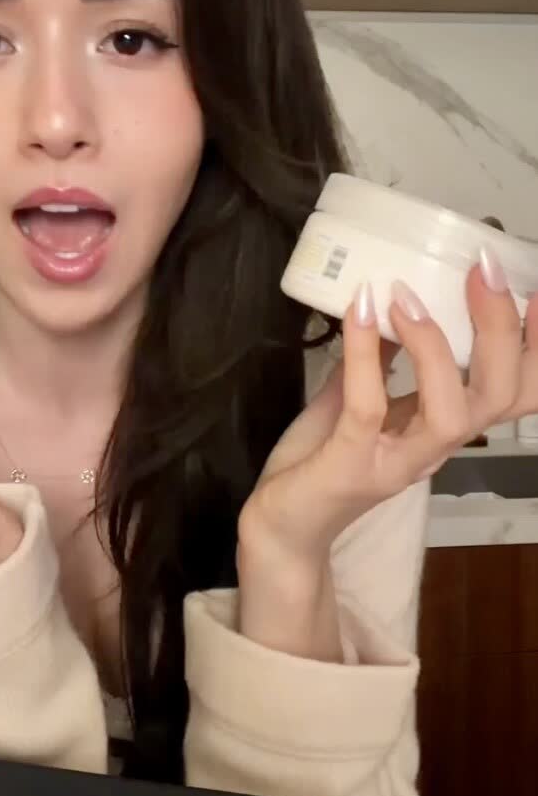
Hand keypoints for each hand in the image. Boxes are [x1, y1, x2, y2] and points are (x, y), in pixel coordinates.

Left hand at [236, 259, 537, 655]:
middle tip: (484, 270)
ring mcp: (398, 461)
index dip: (536, 347)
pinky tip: (360, 312)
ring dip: (436, 346)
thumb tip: (394, 296)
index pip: (518, 392)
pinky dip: (364, 354)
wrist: (282, 526)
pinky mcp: (352, 467)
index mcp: (447, 424)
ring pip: (452, 413)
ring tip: (407, 295)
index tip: (534, 290)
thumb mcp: (362, 396)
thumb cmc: (325, 459)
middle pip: (500, 396)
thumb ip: (381, 356)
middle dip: (501, 329)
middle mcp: (436, 446)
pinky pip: (367, 408)